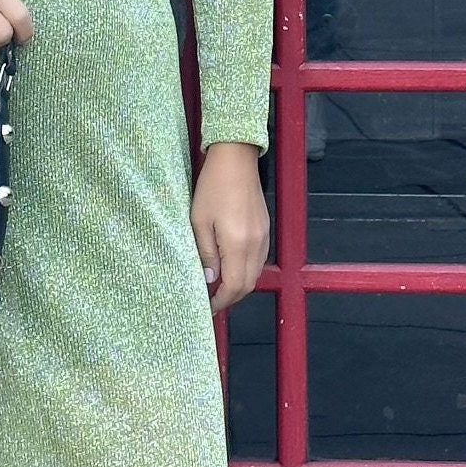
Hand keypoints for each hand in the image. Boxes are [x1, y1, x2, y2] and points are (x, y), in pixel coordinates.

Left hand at [191, 142, 269, 314]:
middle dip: (231, 297)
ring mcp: (264, 237)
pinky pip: (259, 260)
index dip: (221, 301)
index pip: (234, 286)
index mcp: (238, 244)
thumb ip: (206, 253)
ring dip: (239, 285)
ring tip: (219, 287)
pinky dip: (247, 270)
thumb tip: (211, 279)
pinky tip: (232, 267)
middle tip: (212, 301)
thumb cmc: (213, 187)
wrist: (237, 159)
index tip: (208, 307)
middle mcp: (256, 245)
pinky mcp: (266, 229)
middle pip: (248, 284)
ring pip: (256, 274)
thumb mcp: (199, 221)